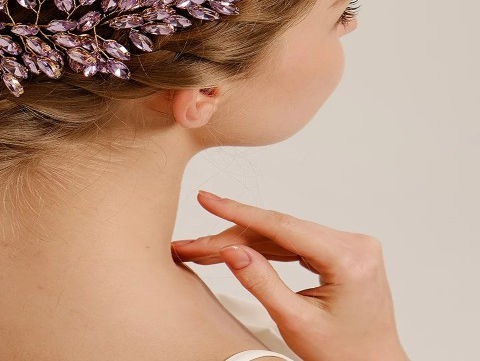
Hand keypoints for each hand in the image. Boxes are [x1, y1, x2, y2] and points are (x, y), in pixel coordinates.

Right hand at [171, 191, 408, 360]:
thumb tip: (231, 250)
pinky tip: (236, 249)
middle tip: (193, 245)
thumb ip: (261, 282)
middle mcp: (354, 244)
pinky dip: (264, 248)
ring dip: (244, 242)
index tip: (209, 200)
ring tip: (205, 250)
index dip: (238, 212)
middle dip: (232, 236)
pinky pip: (294, 242)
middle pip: (278, 231)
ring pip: (282, 235)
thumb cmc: (344, 355)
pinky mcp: (341, 251)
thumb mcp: (296, 322)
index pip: (282, 227)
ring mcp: (350, 246)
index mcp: (349, 259)